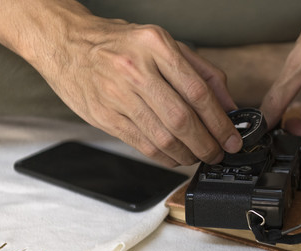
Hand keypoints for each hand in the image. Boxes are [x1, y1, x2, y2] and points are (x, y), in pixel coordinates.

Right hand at [0, 1, 243, 167]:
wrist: (67, 44)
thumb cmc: (121, 44)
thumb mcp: (165, 45)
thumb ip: (202, 72)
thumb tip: (229, 106)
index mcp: (156, 46)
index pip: (198, 92)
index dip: (220, 122)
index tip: (232, 139)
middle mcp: (136, 69)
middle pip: (182, 119)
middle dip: (207, 144)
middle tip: (218, 153)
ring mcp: (116, 94)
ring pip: (162, 137)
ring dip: (188, 154)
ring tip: (199, 155)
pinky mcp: (104, 116)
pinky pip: (142, 145)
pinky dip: (165, 157)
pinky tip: (177, 156)